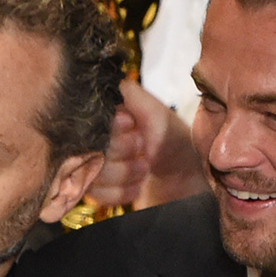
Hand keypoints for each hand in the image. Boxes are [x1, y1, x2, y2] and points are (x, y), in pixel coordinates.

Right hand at [86, 79, 206, 208]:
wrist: (189, 186)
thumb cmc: (177, 147)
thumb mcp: (161, 116)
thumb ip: (134, 97)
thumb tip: (112, 83)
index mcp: (110, 114)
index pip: (90, 116)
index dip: (111, 125)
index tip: (131, 125)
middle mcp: (99, 137)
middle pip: (86, 145)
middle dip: (120, 150)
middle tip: (142, 147)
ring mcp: (96, 164)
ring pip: (91, 171)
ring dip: (122, 173)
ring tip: (144, 168)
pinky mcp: (99, 189)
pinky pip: (95, 193)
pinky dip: (120, 192)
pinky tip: (137, 186)